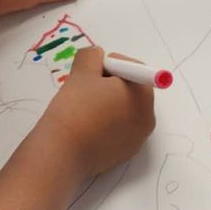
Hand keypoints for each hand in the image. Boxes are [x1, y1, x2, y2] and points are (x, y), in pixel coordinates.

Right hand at [32, 48, 155, 179]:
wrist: (62, 153)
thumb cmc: (75, 108)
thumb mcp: (82, 71)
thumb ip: (92, 56)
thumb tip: (98, 56)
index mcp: (143, 94)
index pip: (132, 68)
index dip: (109, 66)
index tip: (89, 75)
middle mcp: (148, 116)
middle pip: (131, 89)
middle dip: (110, 85)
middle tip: (85, 90)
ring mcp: (139, 138)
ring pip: (124, 110)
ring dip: (107, 104)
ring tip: (84, 109)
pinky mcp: (126, 153)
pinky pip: (119, 129)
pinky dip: (106, 124)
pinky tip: (87, 127)